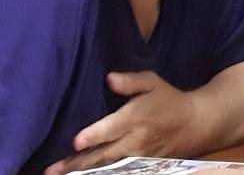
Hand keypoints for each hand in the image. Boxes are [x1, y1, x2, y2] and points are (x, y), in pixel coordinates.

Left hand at [43, 71, 192, 174]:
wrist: (192, 125)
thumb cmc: (167, 99)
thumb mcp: (152, 82)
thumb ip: (130, 81)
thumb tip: (109, 78)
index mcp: (136, 117)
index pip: (112, 128)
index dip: (94, 135)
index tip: (76, 142)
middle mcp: (134, 140)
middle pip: (102, 154)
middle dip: (76, 163)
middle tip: (51, 170)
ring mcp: (135, 157)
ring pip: (106, 168)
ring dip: (82, 172)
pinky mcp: (137, 167)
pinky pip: (114, 172)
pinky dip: (97, 174)